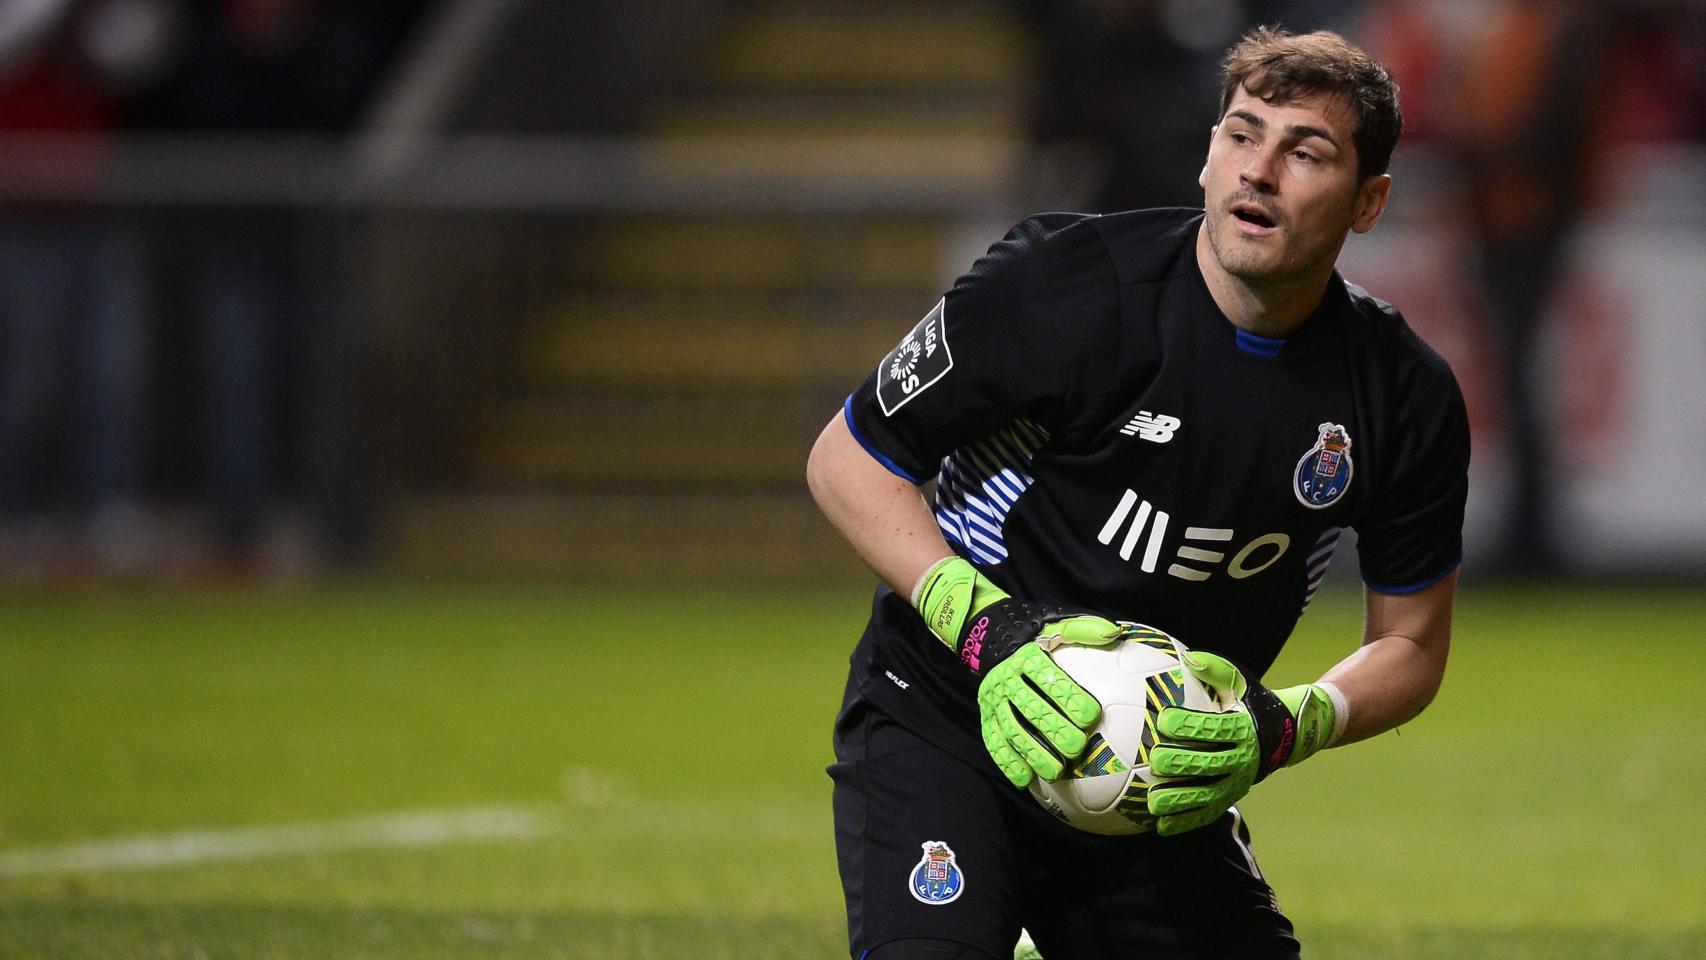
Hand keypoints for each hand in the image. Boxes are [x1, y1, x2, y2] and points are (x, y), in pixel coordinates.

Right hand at [914, 557, 1122, 787]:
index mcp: (1027, 657)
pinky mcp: (986, 716)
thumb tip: (1115, 634)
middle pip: (1032, 709)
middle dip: (1055, 730)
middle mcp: (1007, 680)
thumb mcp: (1056, 622)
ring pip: (1013, 730)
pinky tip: (1025, 779)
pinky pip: (994, 742)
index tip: (1092, 716)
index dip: (1070, 698)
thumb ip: (1084, 629)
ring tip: (1056, 772)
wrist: (988, 633)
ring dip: (1033, 753)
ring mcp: (994, 701)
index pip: (1049, 679)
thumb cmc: (1033, 633)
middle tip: (1077, 748)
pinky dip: (1008, 762)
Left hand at [1145, 651, 1337, 835]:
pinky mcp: (1230, 799)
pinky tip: (1160, 826)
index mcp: (1243, 728)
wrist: (1284, 735)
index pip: (1214, 727)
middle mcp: (1242, 759)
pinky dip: (1184, 821)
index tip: (1164, 718)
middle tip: (1154, 760)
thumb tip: (1189, 658)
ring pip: (1207, 795)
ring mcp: (1237, 783)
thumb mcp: (1240, 681)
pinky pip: (1206, 814)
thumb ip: (1215, 669)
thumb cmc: (1250, 702)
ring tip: (1152, 801)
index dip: (1189, 724)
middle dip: (1180, 763)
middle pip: (1208, 764)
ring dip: (1179, 800)